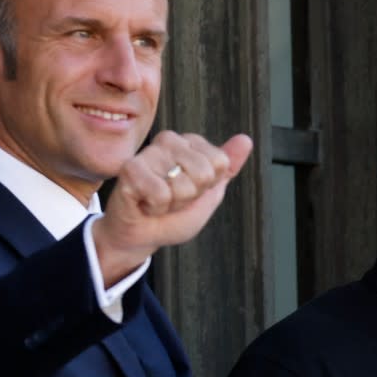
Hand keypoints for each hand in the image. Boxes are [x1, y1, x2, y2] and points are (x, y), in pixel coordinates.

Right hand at [92, 131, 252, 284]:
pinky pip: (161, 194)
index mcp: (192, 143)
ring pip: (183, 185)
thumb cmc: (175, 215)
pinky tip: (145, 203)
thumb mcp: (211, 192)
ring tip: (158, 201)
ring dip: (173, 203)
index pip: (220, 162)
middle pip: (204, 173)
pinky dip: (157, 208)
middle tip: (173, 198)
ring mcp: (149, 152)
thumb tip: (245, 140)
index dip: (208, 187)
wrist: (144, 237)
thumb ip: (228, 166)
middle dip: (191, 196)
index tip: (191, 191)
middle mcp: (170, 140)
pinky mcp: (131, 168)